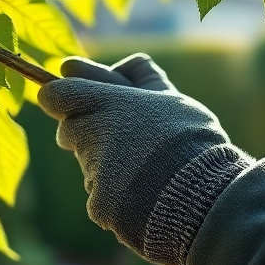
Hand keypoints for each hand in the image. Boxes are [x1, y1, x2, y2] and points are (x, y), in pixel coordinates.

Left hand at [37, 54, 248, 264]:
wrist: (207, 195)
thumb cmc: (193, 142)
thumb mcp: (173, 101)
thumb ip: (143, 80)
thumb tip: (128, 60)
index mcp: (110, 102)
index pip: (58, 94)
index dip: (62, 96)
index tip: (71, 98)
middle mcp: (95, 133)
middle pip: (70, 131)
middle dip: (87, 134)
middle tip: (125, 142)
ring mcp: (96, 171)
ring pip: (88, 166)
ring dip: (106, 167)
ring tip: (148, 171)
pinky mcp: (100, 205)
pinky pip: (100, 198)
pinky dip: (118, 199)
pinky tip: (146, 197)